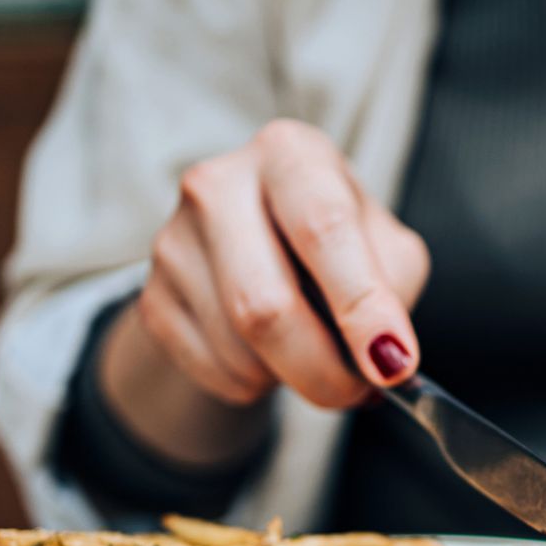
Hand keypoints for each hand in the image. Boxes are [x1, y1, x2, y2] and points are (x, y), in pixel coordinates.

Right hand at [135, 118, 429, 407]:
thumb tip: (385, 359)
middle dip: (323, 370)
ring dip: (292, 377)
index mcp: (289, 154)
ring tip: (312, 351)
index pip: (324, 229)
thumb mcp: (385, 247)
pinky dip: (257, 386)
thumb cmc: (339, 245)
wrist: (264, 248)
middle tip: (359, 391)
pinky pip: (215, 373)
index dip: (361, 304)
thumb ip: (392, 291)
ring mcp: (174, 242)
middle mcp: (219, 185)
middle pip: (266, 305)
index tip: (392, 363)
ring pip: (240, 351)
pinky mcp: (152, 298)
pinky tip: (270, 355)